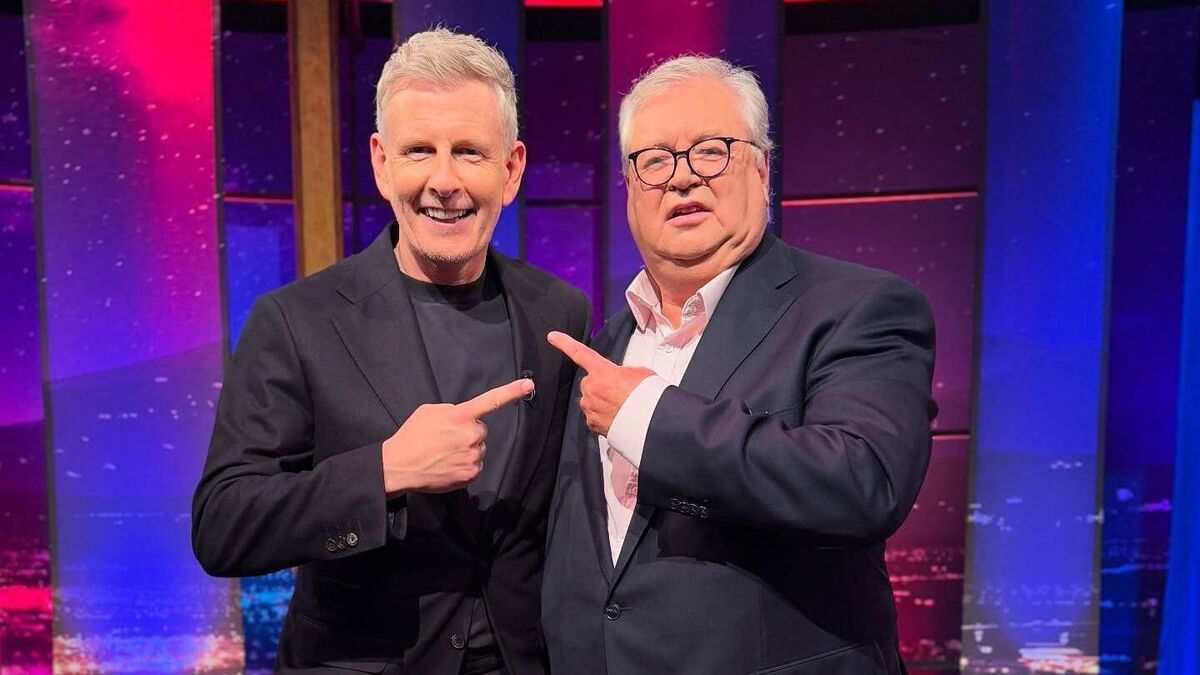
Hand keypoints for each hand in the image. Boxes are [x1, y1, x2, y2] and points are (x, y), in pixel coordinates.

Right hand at [381, 378, 533, 495]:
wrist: (398, 466)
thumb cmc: (412, 436)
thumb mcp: (430, 411)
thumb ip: (452, 411)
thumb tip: (464, 418)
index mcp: (460, 416)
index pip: (491, 401)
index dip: (511, 392)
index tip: (528, 385)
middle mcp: (471, 435)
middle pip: (481, 430)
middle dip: (468, 432)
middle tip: (446, 438)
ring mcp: (472, 456)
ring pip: (478, 448)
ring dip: (466, 448)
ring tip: (443, 452)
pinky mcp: (470, 474)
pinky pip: (475, 464)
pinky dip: (464, 464)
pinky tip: (446, 463)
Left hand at [547, 331, 653, 436]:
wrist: (650, 422)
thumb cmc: (646, 397)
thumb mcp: (639, 373)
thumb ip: (622, 372)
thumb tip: (622, 380)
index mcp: (601, 371)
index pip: (580, 352)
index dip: (565, 343)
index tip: (553, 337)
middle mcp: (591, 388)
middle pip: (590, 382)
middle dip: (601, 385)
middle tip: (620, 391)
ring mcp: (590, 407)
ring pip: (591, 400)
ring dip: (602, 401)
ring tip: (622, 406)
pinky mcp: (593, 423)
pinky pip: (594, 416)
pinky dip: (603, 416)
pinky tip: (617, 416)